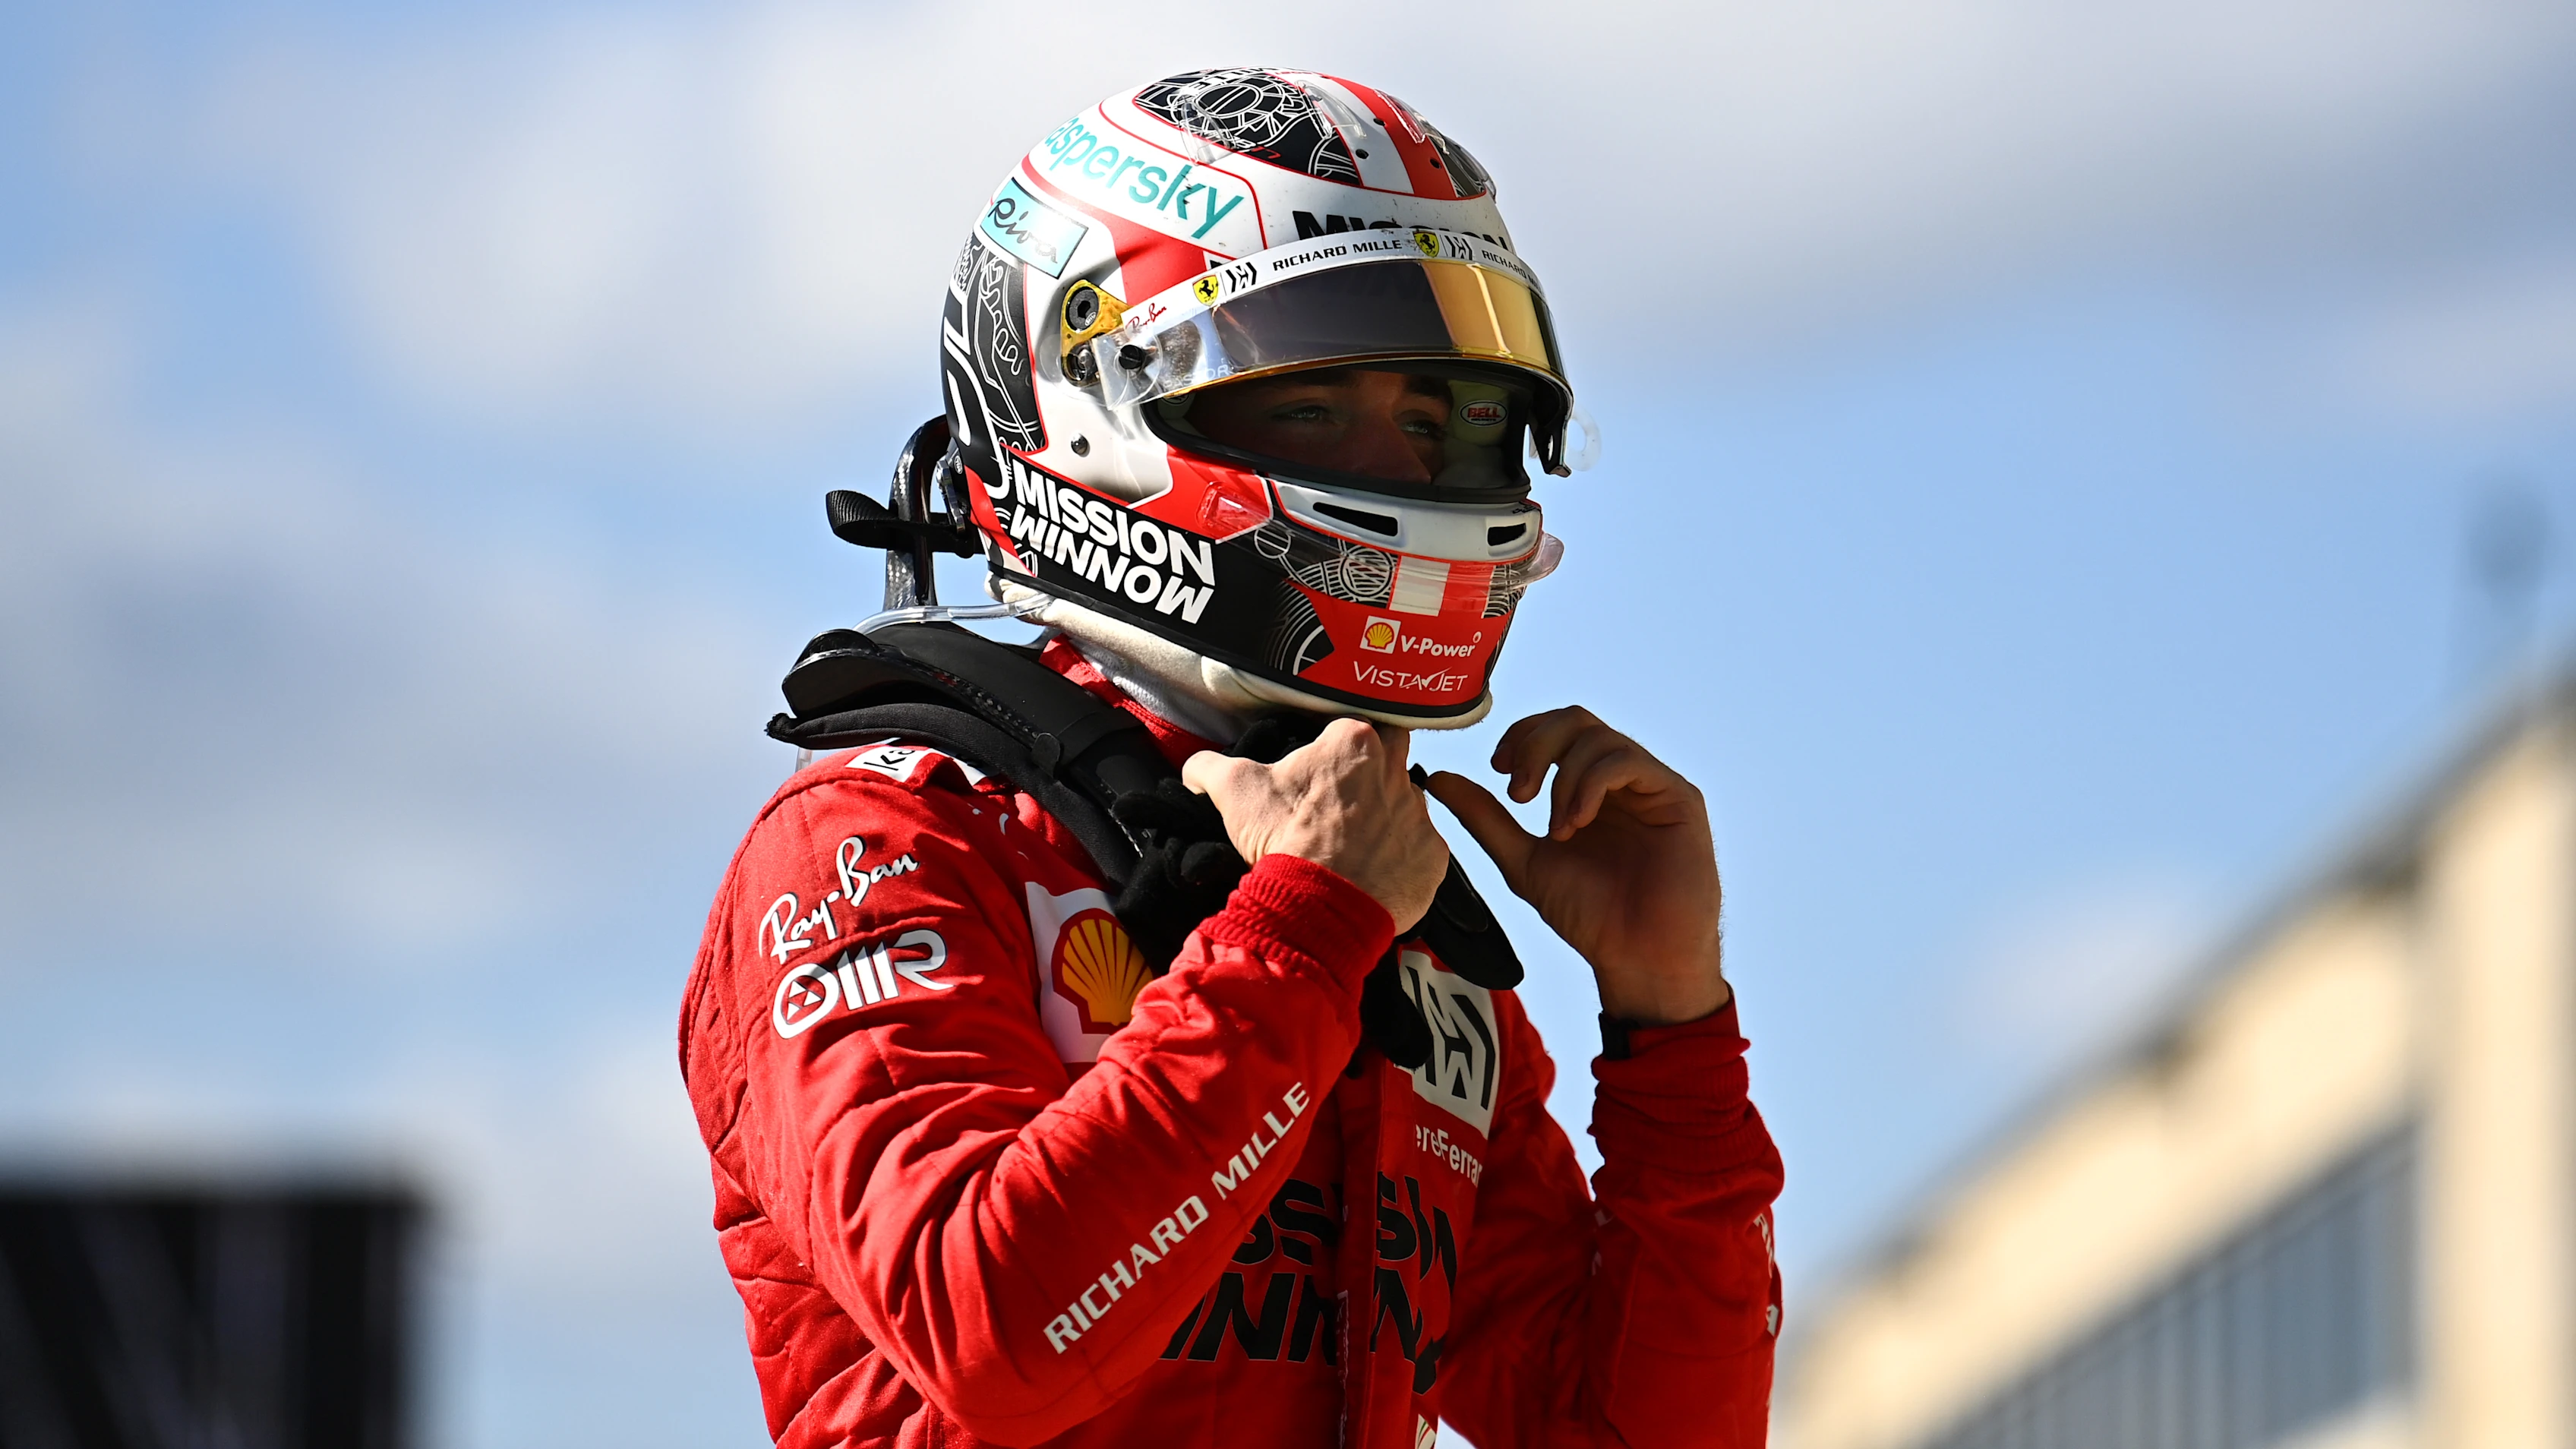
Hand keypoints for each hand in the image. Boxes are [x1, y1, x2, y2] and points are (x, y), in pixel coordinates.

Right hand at [1183, 718, 1448, 928]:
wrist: (1315, 910)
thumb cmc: (1282, 842)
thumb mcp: (1234, 793)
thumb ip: (1211, 767)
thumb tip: (1195, 766)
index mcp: (1354, 742)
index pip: (1352, 726)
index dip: (1335, 747)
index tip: (1320, 770)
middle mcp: (1397, 771)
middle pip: (1390, 756)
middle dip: (1371, 771)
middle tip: (1341, 800)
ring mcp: (1419, 815)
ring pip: (1406, 805)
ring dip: (1385, 818)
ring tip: (1353, 845)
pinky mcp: (1433, 857)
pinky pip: (1420, 850)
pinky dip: (1400, 859)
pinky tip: (1372, 873)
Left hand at [1426, 708, 1727, 1024]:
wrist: (1636, 958)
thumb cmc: (1590, 916)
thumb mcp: (1523, 860)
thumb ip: (1485, 818)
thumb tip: (1436, 778)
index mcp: (1588, 788)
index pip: (1554, 730)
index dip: (1522, 736)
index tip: (1498, 768)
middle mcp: (1621, 781)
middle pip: (1575, 721)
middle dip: (1536, 746)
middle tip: (1518, 794)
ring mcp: (1652, 786)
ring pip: (1599, 739)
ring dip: (1563, 778)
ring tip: (1557, 830)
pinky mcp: (1679, 797)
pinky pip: (1628, 762)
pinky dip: (1591, 784)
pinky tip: (1577, 823)